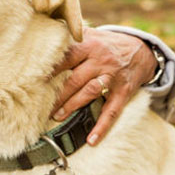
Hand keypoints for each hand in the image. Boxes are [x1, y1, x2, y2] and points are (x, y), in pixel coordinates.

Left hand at [51, 27, 157, 145]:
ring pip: (90, 92)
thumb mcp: (90, 34)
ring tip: (57, 117)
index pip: (66, 57)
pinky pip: (112, 111)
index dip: (50, 69)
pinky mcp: (123, 92)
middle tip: (40, 105)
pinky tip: (92, 139)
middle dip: (57, 93)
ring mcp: (112, 77)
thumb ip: (70, 37)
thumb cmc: (106, 44)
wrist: (141, 50)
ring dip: (72, 106)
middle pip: (75, 78)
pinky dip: (102, 126)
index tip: (33, 79)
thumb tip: (42, 36)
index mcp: (89, 45)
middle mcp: (100, 61)